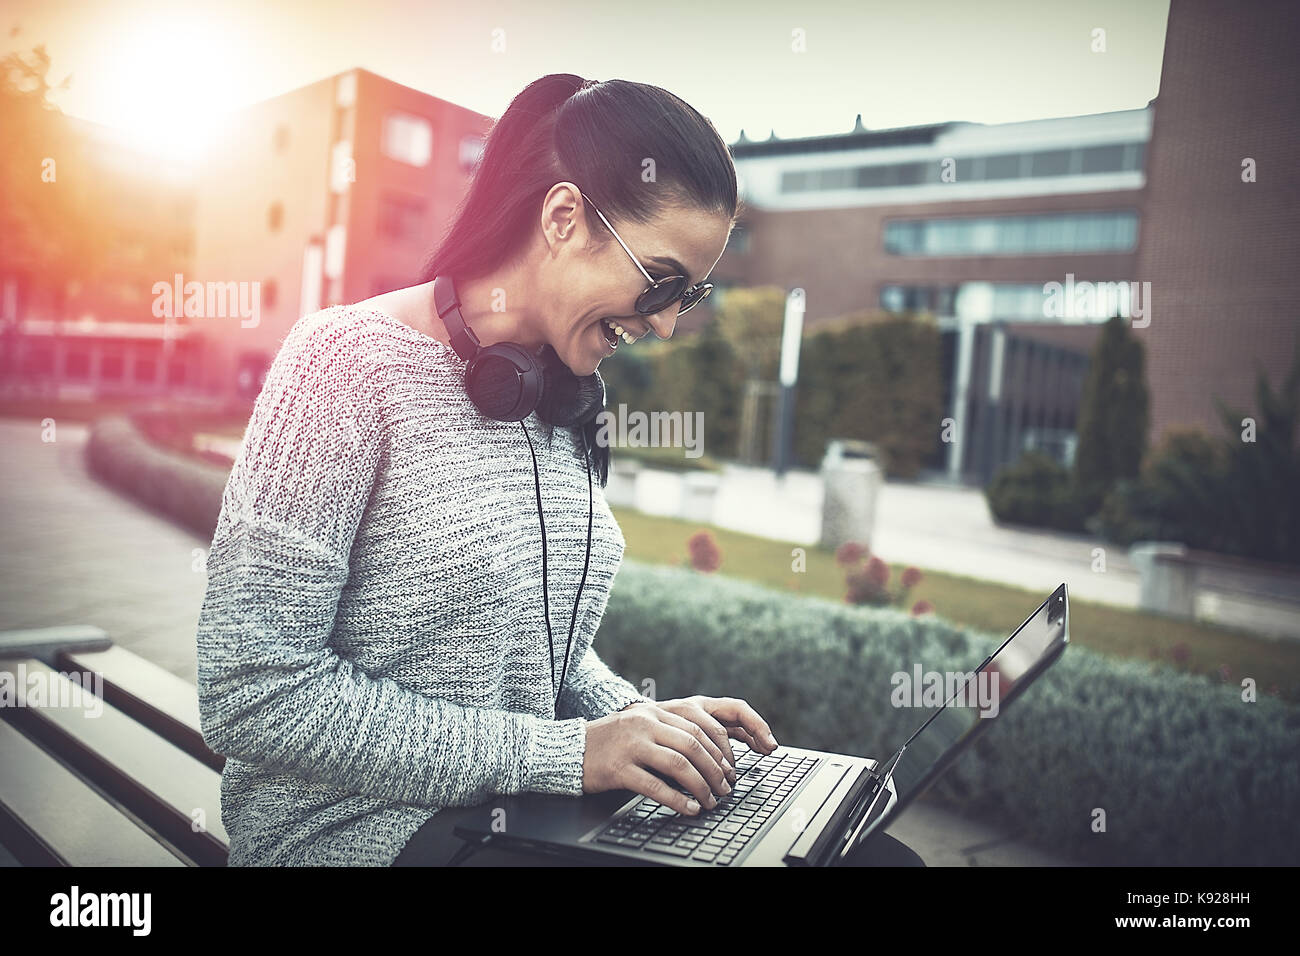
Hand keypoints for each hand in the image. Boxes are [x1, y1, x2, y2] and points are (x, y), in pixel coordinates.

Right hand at [583, 696, 776, 816]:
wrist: (571, 750)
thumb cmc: (610, 743)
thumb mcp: (640, 727)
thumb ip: (670, 733)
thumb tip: (708, 755)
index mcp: (655, 712)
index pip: (700, 727)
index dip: (721, 751)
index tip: (730, 769)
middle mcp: (645, 723)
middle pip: (694, 745)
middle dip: (716, 771)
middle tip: (725, 789)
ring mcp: (631, 745)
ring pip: (679, 765)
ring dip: (701, 787)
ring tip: (711, 801)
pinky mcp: (619, 768)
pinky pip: (655, 786)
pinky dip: (678, 800)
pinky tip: (689, 809)